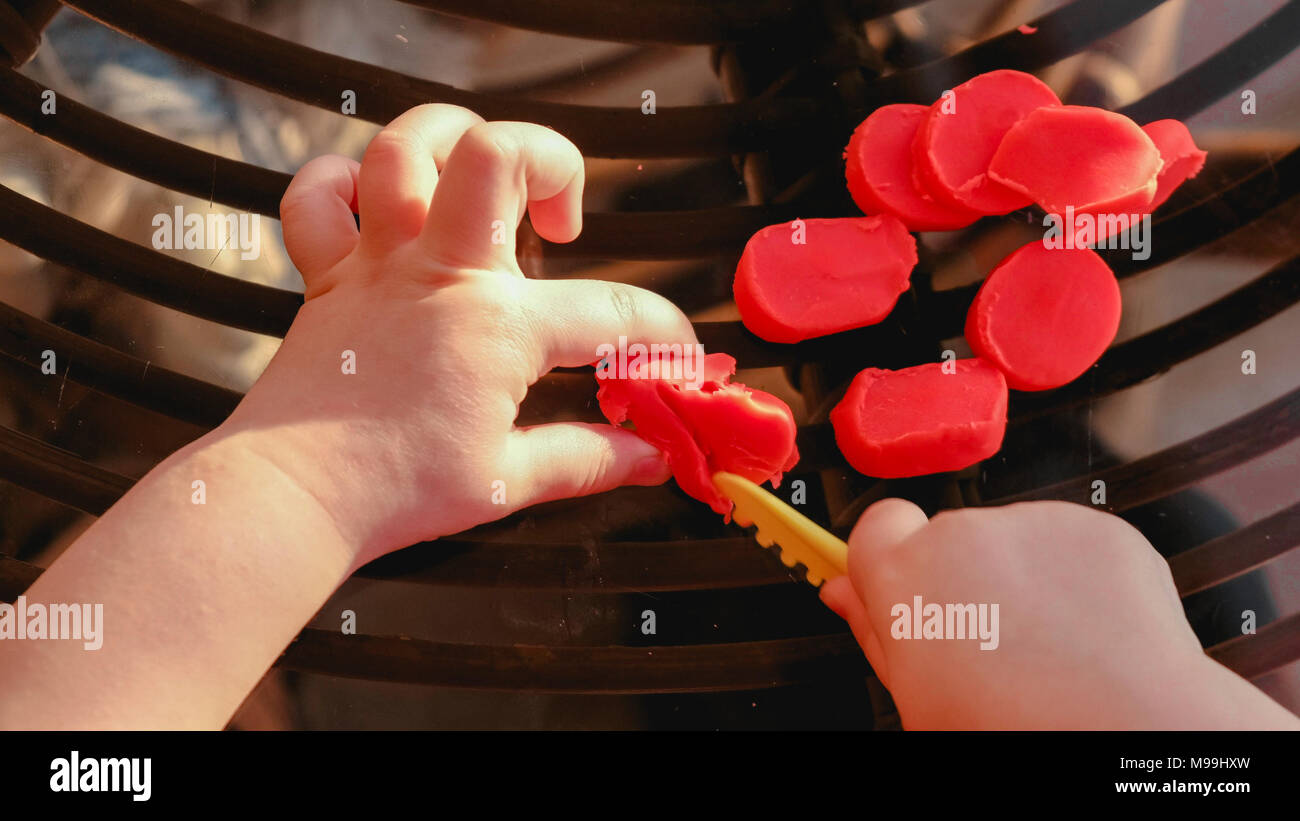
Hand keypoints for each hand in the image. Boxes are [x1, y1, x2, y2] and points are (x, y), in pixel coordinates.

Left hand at [223, 104, 694, 565]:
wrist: (294, 497)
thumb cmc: (395, 490)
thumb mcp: (508, 480)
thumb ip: (589, 460)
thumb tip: (650, 456)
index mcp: (498, 327)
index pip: (614, 312)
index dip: (665, 334)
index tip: (677, 359)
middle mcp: (441, 274)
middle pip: (497, 153)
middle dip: (553, 159)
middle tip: (564, 218)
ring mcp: (379, 266)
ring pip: (404, 148)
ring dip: (450, 141)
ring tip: (479, 176)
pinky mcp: (327, 277)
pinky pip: (315, 198)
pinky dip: (339, 185)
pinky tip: (373, 205)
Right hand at [821, 499, 1299, 728]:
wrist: (1126, 731)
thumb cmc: (1017, 728)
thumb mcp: (918, 698)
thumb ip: (873, 631)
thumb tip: (842, 592)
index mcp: (905, 577)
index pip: (877, 526)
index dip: (895, 558)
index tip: (912, 590)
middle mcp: (963, 533)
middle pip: (948, 537)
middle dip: (965, 576)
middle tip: (990, 643)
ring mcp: (1032, 524)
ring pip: (1013, 539)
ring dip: (1023, 576)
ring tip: (1049, 647)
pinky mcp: (1094, 526)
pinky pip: (1070, 542)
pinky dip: (1078, 576)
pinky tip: (1088, 632)